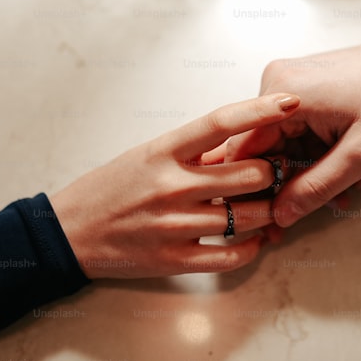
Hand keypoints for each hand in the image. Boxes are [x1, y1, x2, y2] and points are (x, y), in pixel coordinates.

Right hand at [49, 93, 299, 278]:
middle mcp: (172, 186)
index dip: (261, 111)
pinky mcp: (175, 259)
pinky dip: (253, 247)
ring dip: (267, 211)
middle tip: (275, 173)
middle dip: (271, 173)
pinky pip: (233, 255)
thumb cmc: (112, 189)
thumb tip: (240, 144)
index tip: (290, 101)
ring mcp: (175, 225)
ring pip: (249, 216)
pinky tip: (255, 239)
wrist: (70, 233)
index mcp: (164, 152)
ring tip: (267, 205)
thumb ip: (192, 152)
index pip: (221, 123)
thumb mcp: (147, 156)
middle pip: (250, 174)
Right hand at [226, 36, 360, 226]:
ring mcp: (288, 85)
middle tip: (308, 215)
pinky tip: (343, 171)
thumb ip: (317, 188)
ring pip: (281, 145)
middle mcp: (275, 83)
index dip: (251, 190)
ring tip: (342, 191)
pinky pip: (296, 133)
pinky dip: (316, 155)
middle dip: (287, 185)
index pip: (243, 151)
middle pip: (261, 149)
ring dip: (307, 173)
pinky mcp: (302, 89)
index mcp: (282, 93)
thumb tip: (279, 216)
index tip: (267, 221)